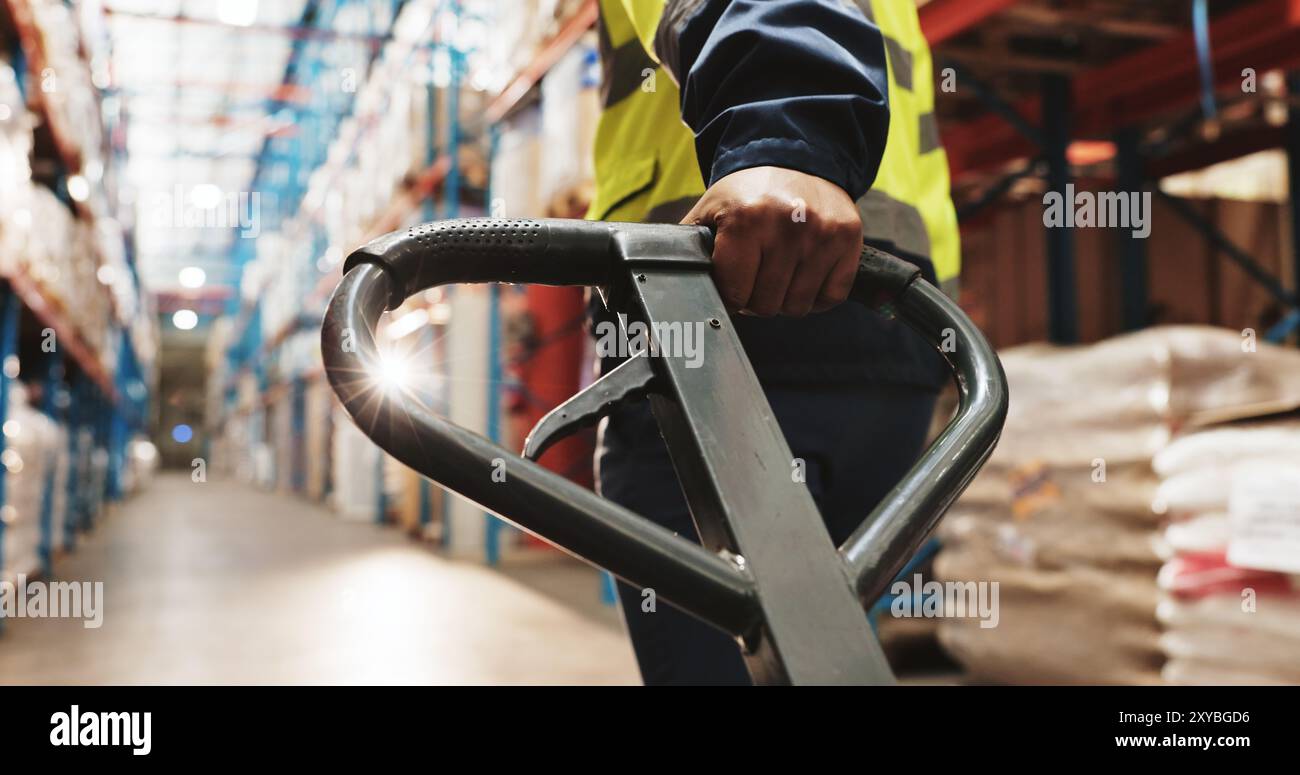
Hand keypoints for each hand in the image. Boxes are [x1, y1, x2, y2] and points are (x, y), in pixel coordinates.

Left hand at [682, 166, 862, 316]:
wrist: (795, 159)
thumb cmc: (747, 194)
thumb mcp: (709, 211)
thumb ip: (689, 247)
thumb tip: (668, 283)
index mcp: (745, 220)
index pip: (735, 294)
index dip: (730, 296)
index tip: (732, 283)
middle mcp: (786, 226)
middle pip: (766, 305)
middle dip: (756, 298)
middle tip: (756, 276)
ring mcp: (822, 233)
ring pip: (797, 306)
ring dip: (785, 298)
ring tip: (778, 273)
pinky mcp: (848, 238)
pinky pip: (831, 297)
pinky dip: (816, 295)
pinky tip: (805, 274)